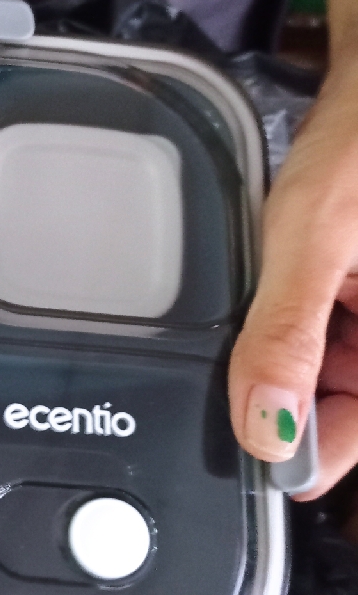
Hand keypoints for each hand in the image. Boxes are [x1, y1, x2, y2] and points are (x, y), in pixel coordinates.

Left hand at [229, 52, 357, 498]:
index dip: (310, 452)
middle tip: (247, 360)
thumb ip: (287, 333)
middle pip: (347, 405)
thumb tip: (266, 426)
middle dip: (294, 395)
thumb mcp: (312, 237)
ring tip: (277, 300)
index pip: (356, 438)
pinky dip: (305, 325)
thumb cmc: (357, 142)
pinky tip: (287, 290)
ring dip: (295, 358)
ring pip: (337, 374)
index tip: (255, 453)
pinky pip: (335, 336)